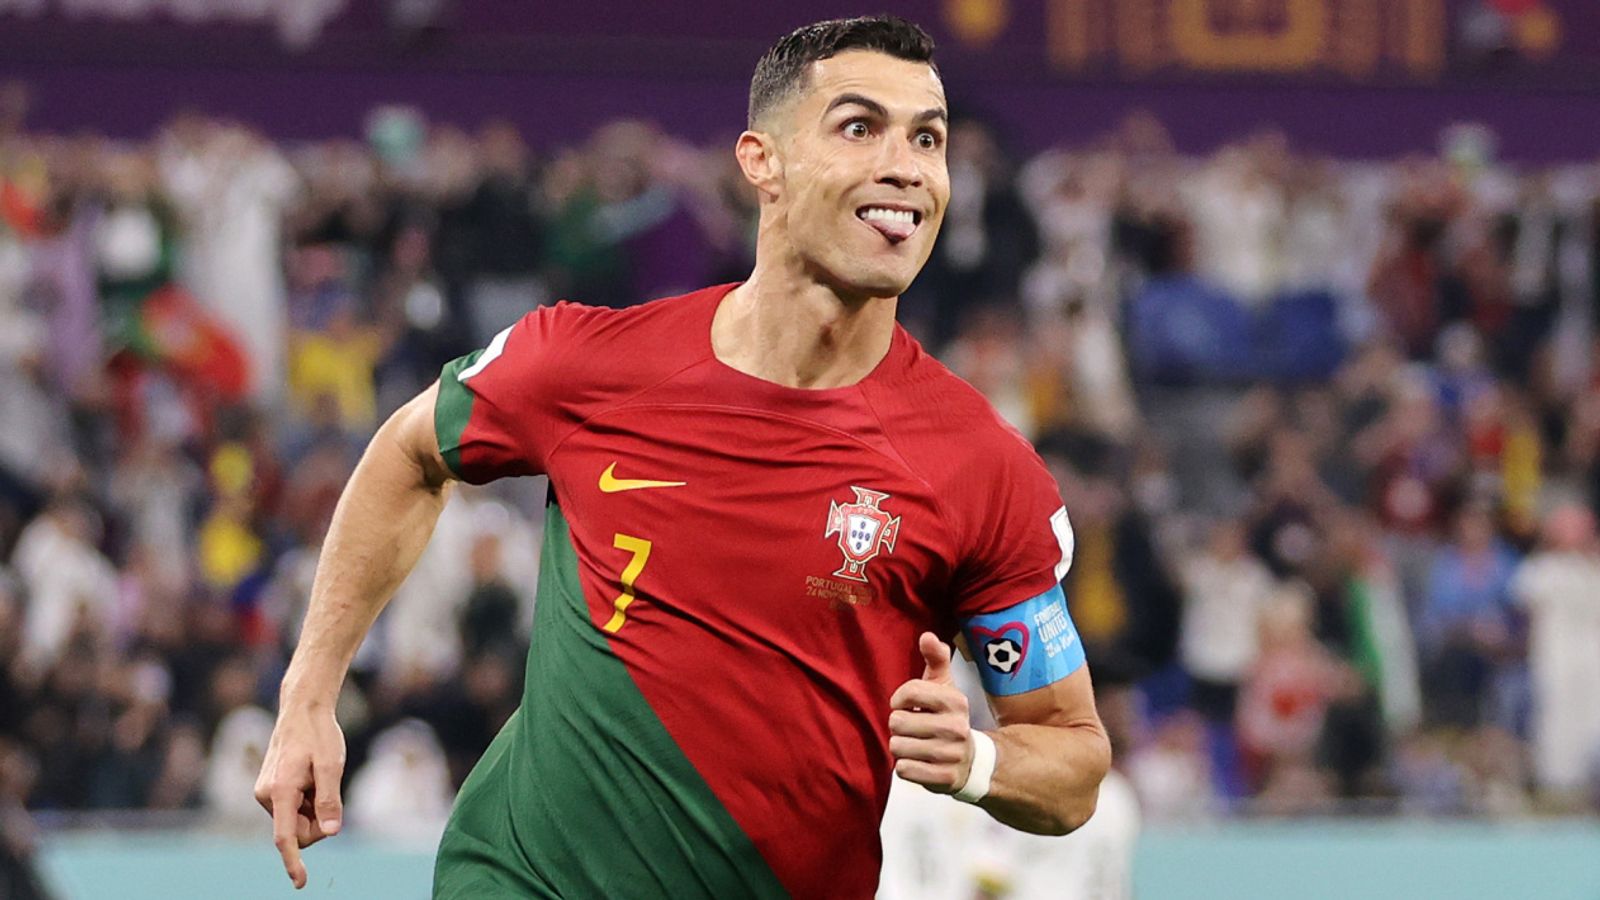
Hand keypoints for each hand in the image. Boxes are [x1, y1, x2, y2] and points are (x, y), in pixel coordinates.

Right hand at [254, 704, 346, 888]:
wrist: (302, 710)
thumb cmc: (319, 735)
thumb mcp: (331, 765)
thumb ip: (329, 799)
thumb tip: (331, 831)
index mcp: (280, 792)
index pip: (285, 837)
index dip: (294, 861)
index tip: (301, 883)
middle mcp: (266, 796)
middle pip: (299, 831)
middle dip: (318, 820)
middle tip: (328, 789)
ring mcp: (266, 793)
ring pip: (297, 821)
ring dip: (313, 808)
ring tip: (317, 776)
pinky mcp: (269, 791)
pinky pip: (293, 810)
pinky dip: (307, 801)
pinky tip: (310, 777)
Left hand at [888, 632, 975, 793]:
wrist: (972, 761)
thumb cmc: (947, 717)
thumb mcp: (944, 686)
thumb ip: (936, 658)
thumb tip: (927, 636)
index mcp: (955, 700)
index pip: (907, 692)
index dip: (899, 700)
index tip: (907, 705)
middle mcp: (957, 726)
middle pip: (897, 722)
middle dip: (899, 726)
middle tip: (914, 729)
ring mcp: (951, 754)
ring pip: (897, 746)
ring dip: (901, 747)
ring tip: (916, 745)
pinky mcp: (945, 778)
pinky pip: (904, 769)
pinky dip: (906, 767)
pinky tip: (920, 762)